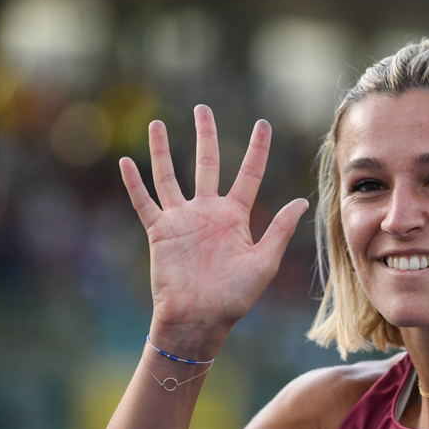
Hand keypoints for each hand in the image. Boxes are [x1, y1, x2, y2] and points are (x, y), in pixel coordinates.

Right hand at [119, 106, 308, 344]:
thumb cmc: (234, 298)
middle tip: (203, 108)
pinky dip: (135, 183)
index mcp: (236, 217)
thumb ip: (279, 230)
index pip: (248, 174)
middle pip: (207, 164)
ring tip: (158, 124)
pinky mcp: (159, 232)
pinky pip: (144, 203)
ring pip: (170, 176)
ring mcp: (182, 220)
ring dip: (163, 150)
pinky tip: (126, 162)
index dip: (256, 149)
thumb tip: (301, 201)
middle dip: (206, 135)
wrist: (199, 320)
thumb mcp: (264, 262)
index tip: (262, 123)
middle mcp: (208, 212)